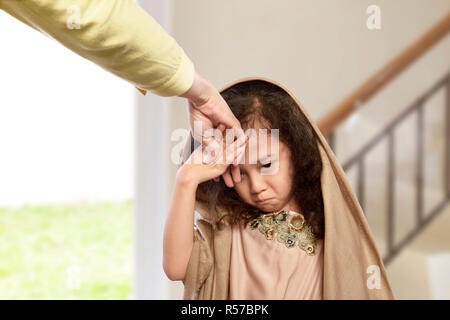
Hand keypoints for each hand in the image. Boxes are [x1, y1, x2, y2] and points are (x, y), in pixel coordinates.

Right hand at [178, 72, 244, 187]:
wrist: (200, 102)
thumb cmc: (198, 117)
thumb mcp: (203, 137)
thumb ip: (209, 148)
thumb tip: (211, 161)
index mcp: (216, 139)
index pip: (220, 157)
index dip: (220, 169)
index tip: (218, 181)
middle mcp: (225, 137)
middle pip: (230, 157)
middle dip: (230, 172)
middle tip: (231, 184)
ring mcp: (231, 132)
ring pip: (236, 152)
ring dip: (235, 166)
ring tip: (236, 179)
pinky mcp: (234, 126)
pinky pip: (239, 142)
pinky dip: (237, 153)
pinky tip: (236, 163)